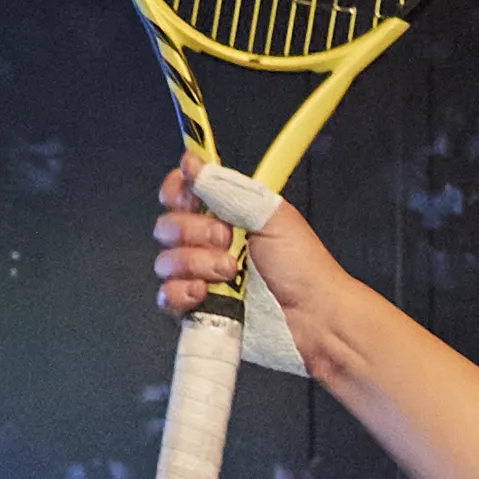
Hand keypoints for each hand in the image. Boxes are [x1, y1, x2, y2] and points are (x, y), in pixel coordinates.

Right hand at [152, 159, 351, 333]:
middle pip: (167, 226)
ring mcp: (201, 277)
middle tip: (227, 239)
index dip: (178, 191)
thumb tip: (193, 162)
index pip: (181, 193)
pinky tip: (204, 293)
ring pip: (165, 262)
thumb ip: (227, 189)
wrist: (313, 315)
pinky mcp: (198, 309)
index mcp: (225, 215)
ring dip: (196, 264)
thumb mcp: (270, 215)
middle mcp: (208, 245)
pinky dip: (181, 293)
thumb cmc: (302, 267)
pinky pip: (167, 298)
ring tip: (229, 272)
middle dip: (193, 231)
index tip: (192, 196)